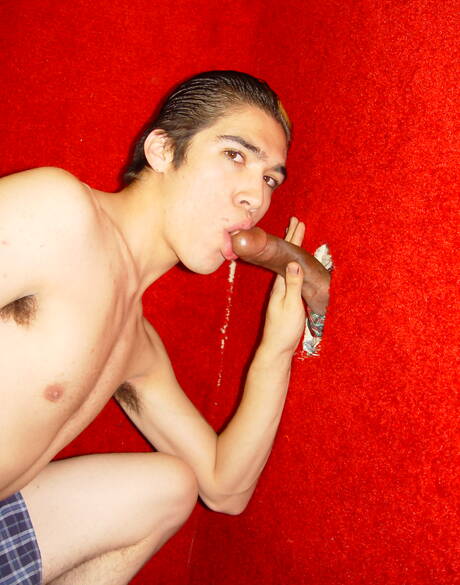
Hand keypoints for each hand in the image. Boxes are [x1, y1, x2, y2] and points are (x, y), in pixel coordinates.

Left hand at [261, 218, 305, 353]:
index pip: (287, 256)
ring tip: (296, 237)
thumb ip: (293, 285)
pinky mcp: (286, 299)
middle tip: (296, 222)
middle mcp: (279, 285)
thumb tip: (294, 263)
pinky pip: (291, 275)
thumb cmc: (284, 329)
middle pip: (286, 257)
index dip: (293, 239)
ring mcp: (281, 292)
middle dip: (292, 239)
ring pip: (288, 264)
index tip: (297, 223)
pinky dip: (295, 264)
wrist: (276, 348)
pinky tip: (296, 265)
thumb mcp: (291, 306)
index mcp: (280, 284)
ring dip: (293, 250)